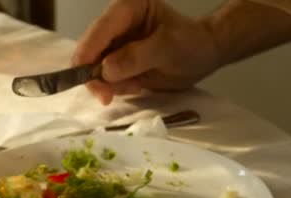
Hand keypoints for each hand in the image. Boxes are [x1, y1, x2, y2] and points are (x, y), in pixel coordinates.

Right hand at [72, 0, 220, 104]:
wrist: (203, 55)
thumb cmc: (191, 44)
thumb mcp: (167, 48)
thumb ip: (136, 57)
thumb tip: (105, 70)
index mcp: (126, 8)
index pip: (98, 30)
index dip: (88, 55)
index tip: (89, 80)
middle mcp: (114, 23)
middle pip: (88, 51)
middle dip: (95, 76)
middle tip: (107, 96)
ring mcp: (113, 43)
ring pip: (93, 68)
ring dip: (110, 84)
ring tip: (136, 84)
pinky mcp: (115, 61)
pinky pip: (104, 79)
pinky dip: (117, 87)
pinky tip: (137, 84)